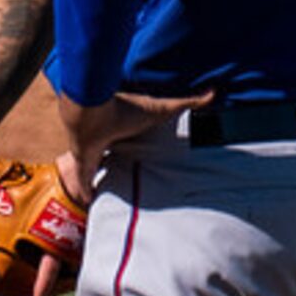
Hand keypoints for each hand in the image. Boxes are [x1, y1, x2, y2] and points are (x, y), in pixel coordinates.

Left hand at [54, 88, 213, 197]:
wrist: (94, 113)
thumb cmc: (126, 109)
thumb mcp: (162, 108)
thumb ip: (187, 102)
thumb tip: (213, 92)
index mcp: (121, 129)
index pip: (125, 140)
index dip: (128, 147)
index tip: (135, 154)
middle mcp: (105, 142)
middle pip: (108, 156)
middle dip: (111, 165)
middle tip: (122, 179)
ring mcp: (91, 154)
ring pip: (92, 170)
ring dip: (96, 179)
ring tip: (105, 193)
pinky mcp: (82, 166)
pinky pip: (82, 184)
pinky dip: (85, 192)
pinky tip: (90, 202)